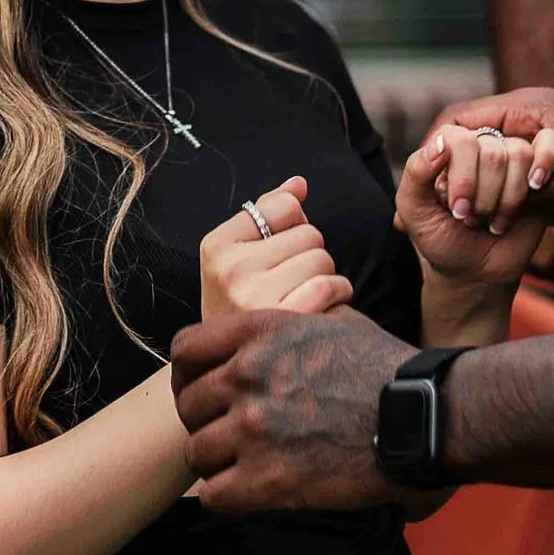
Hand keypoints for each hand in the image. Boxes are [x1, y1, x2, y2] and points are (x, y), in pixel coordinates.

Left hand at [172, 308, 414, 511]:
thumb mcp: (332, 320)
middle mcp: (247, 376)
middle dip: (206, 419)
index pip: (185, 349)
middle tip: (229, 430)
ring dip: (218, 460)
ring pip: (197, 452)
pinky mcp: (267, 479)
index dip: (190, 371)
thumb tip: (273, 327)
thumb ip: (289, 324)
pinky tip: (249, 489)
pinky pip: (213, 494)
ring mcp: (253, 429)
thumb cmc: (383, 368)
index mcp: (260, 332)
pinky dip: (227, 495)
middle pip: (188, 404)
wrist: (417, 416)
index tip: (203, 386)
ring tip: (243, 463)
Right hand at [200, 177, 353, 319]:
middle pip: (308, 232)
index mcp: (216, 246)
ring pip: (322, 259)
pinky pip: (329, 285)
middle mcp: (230, 269)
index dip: (291, 227)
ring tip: (305, 295)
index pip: (283, 205)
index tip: (278, 252)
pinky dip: (337, 293)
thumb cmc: (242, 305)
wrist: (226, 370)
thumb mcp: (240, 257)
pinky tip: (322, 306)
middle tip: (293, 280)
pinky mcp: (282, 322)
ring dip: (325, 275)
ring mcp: (253, 297)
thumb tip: (299, 183)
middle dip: (310, 253)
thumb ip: (269, 213)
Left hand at [398, 132, 547, 287]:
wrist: (476, 272)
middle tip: (471, 220)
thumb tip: (441, 143)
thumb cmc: (441, 240)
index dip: (463, 177)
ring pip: (517, 154)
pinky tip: (520, 203)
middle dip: (482, 196)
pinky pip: (541, 154)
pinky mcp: (532, 173)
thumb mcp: (414, 211)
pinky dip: (529, 183)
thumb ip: (416, 172)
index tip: (457, 210)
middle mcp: (477, 147)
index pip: (458, 138)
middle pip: (490, 150)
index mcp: (445, 149)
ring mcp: (506, 159)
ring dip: (503, 199)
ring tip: (490, 219)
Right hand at [427, 88, 553, 232]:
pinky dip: (496, 206)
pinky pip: (507, 191)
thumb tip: (487, 193)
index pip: (462, 116)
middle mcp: (524, 128)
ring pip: (487, 171)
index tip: (427, 175)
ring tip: (461, 219)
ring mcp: (532, 154)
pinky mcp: (543, 182)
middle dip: (456, 174)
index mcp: (525, 108)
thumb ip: (522, 174)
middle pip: (471, 145)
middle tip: (443, 205)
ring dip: (477, 193)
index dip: (439, 143)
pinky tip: (483, 224)